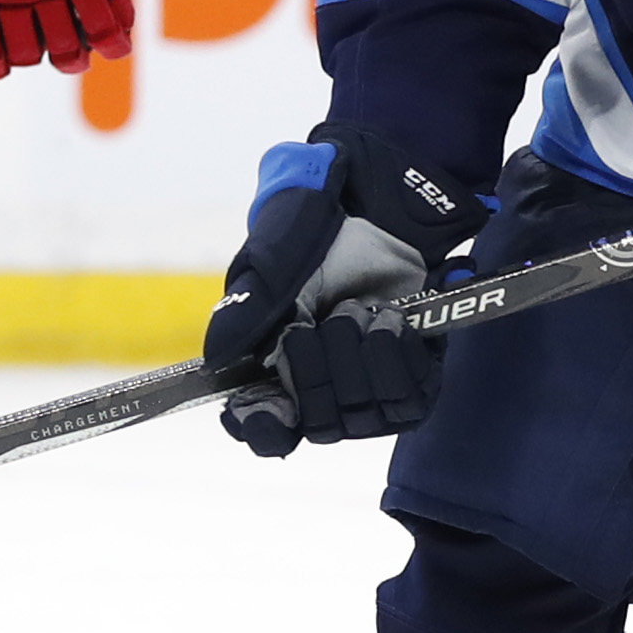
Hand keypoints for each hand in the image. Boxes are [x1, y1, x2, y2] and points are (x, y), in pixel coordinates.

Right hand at [201, 125, 484, 453]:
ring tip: (359, 308)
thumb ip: (244, 308)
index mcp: (273, 368)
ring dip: (361, 360)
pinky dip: (400, 358)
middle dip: (320, 371)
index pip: (264, 427)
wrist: (381, 204)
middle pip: (319, 425)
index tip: (268, 408)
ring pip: (365, 418)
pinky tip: (391, 318)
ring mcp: (370, 388)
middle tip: (325, 316)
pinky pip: (412, 400)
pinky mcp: (416, 376)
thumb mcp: (272, 260)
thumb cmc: (317, 230)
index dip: (264, 426)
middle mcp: (321, 388)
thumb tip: (216, 360)